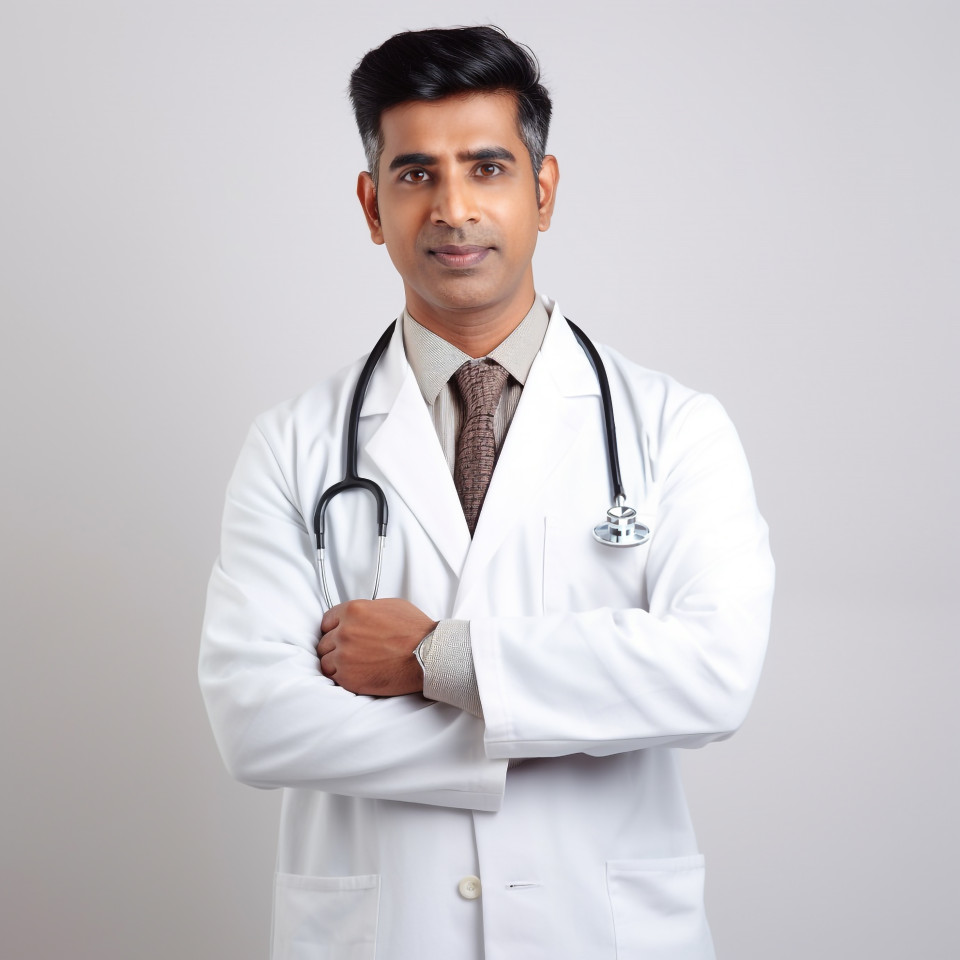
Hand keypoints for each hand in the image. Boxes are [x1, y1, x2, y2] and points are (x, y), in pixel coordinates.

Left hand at [317, 599, 436, 695]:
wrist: (427, 655)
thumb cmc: (416, 631)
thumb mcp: (391, 606)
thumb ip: (368, 609)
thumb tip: (360, 616)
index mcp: (354, 610)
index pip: (328, 620)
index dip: (333, 628)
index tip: (338, 635)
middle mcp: (345, 632)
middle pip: (325, 642)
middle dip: (335, 647)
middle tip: (350, 652)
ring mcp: (344, 656)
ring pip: (326, 661)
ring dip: (336, 663)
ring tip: (353, 665)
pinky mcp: (349, 678)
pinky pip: (334, 678)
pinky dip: (343, 677)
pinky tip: (357, 674)